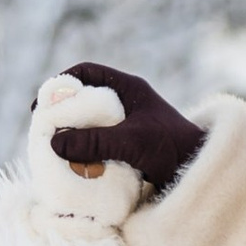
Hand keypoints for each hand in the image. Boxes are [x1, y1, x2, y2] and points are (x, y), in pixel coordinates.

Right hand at [53, 61, 206, 201]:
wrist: (203, 173)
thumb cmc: (173, 149)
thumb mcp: (132, 142)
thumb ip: (95, 141)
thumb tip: (54, 142)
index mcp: (129, 88)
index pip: (87, 72)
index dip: (61, 83)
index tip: (41, 103)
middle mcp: (127, 103)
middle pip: (84, 99)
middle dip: (62, 114)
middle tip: (42, 131)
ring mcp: (129, 126)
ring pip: (91, 124)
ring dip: (73, 136)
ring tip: (53, 151)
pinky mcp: (130, 148)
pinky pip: (100, 144)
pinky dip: (85, 153)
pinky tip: (73, 166)